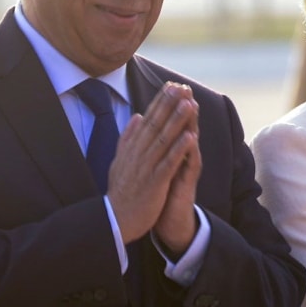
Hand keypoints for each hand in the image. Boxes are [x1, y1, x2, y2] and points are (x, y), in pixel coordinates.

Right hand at [107, 82, 200, 245]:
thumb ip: (128, 138)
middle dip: (169, 105)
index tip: (170, 86)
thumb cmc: (121, 192)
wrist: (114, 220)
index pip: (147, 120)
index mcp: (131, 149)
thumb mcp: (119, 161)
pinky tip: (190, 136)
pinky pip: (169, 162)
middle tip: (180, 87)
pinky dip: (179, 149)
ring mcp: (146, 167)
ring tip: (188, 104)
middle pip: (155, 125)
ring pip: (163, 140)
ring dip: (177, 121)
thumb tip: (136, 116)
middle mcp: (138, 154)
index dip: (159, 103)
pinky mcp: (154, 182)